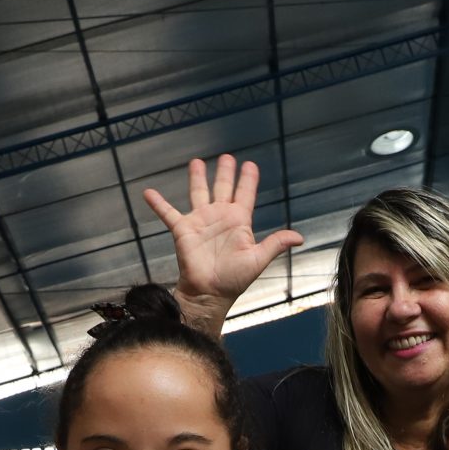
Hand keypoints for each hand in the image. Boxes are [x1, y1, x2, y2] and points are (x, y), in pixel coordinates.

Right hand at [142, 155, 301, 325]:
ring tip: (196, 161)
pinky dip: (158, 203)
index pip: (245, 195)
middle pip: (223, 188)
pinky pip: (168, 213)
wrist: (209, 293)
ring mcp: (201, 222)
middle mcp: (219, 217)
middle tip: (227, 156)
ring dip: (197, 178)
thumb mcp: (258, 259)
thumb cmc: (234, 279)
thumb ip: (276, 244)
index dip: (248, 180)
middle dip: (225, 172)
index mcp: (239, 222)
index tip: (251, 165)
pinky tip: (148, 192)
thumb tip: (300, 238)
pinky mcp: (183, 230)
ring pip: (199, 193)